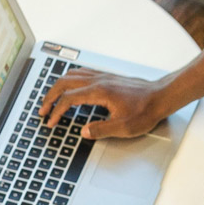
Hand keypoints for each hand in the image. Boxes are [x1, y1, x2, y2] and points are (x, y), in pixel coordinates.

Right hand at [39, 68, 168, 139]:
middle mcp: (99, 81)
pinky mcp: (108, 77)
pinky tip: (70, 86)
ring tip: (51, 99)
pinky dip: (70, 79)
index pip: (69, 99)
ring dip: (58, 86)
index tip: (50, 122)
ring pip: (72, 75)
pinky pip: (82, 73)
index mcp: (100, 92)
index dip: (56, 112)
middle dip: (50, 96)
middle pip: (65, 83)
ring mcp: (103, 76)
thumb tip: (83, 131)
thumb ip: (101, 130)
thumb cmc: (146, 110)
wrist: (161, 96)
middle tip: (42, 109)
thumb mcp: (124, 128)